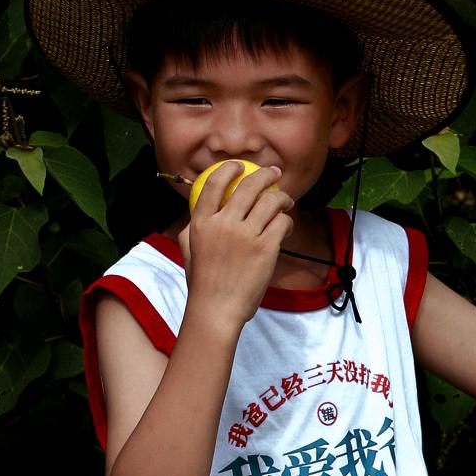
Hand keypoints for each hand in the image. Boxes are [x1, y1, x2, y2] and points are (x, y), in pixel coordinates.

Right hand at [177, 163, 294, 325]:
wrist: (216, 310)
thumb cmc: (203, 283)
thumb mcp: (189, 251)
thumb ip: (192, 228)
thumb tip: (199, 211)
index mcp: (201, 222)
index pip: (214, 184)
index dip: (229, 169)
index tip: (240, 166)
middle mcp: (223, 224)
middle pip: (248, 186)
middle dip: (265, 174)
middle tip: (273, 173)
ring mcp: (245, 235)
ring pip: (270, 201)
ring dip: (282, 198)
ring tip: (286, 202)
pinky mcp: (265, 247)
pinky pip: (282, 222)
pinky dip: (286, 222)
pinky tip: (285, 228)